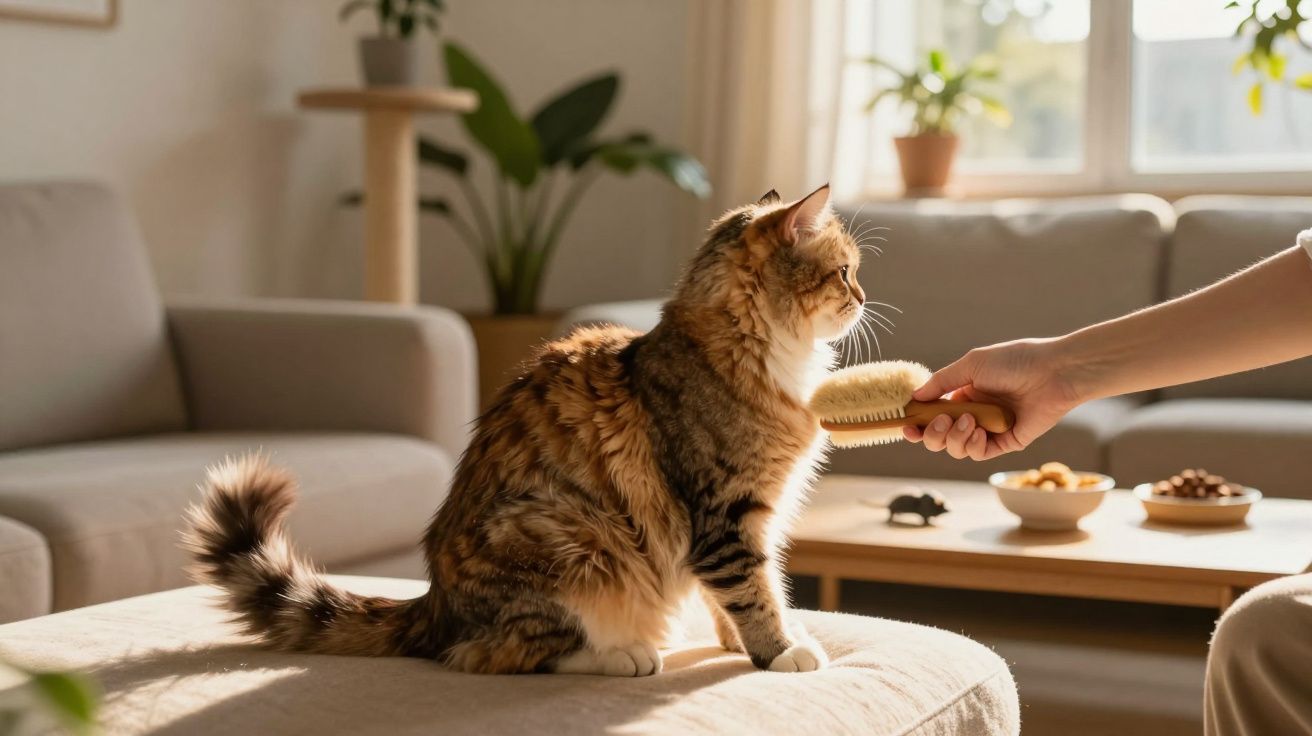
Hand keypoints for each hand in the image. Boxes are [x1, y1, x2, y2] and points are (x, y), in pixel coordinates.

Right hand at [904, 339, 1082, 460]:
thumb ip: (941, 382)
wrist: (1053, 372)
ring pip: (957, 448)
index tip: (907, 425)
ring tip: (968, 422)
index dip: (917, 423)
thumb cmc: (1014, 361)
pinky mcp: (1006, 442)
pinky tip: (979, 431)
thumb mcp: (971, 365)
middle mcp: (974, 413)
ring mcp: (989, 429)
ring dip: (954, 438)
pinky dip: (973, 446)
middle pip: (939, 437)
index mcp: (964, 394)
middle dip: (933, 434)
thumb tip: (914, 397)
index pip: (933, 414)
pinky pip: (979, 454)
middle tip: (940, 423)